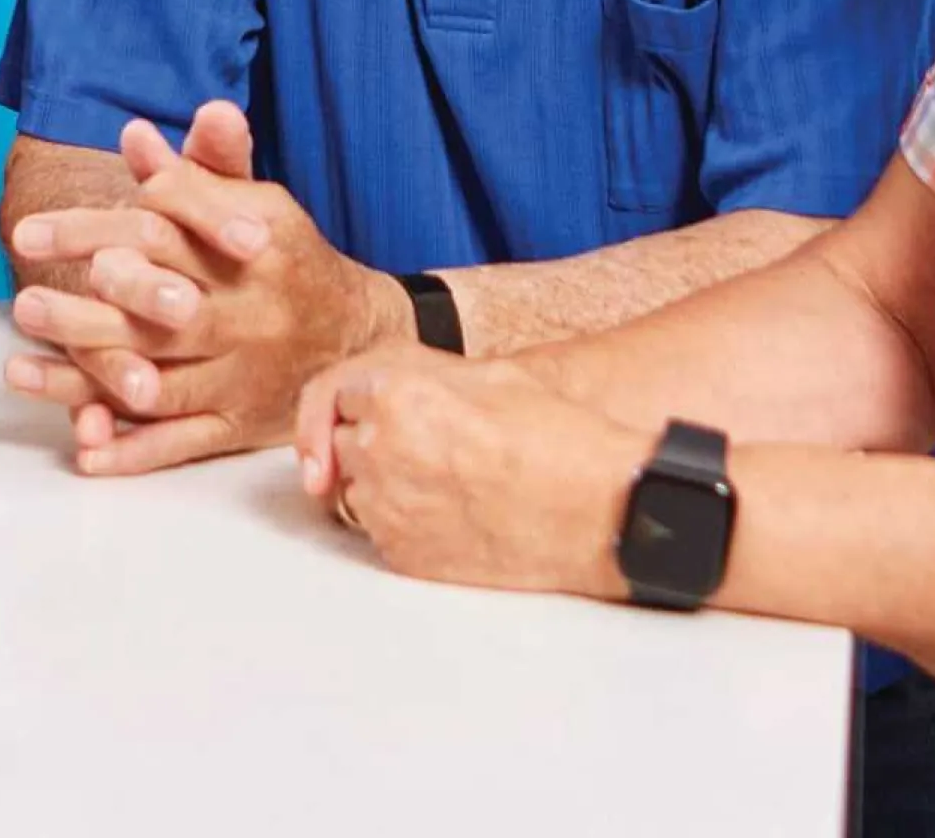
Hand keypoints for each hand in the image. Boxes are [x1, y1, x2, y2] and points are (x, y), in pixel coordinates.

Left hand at [0, 103, 408, 474]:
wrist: (355, 334)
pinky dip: (131, 451)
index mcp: (250, 247)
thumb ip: (198, 168)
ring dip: (88, 379)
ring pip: (160, 381)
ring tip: (20, 368)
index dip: (93, 229)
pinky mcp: (239, 424)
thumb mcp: (256, 203)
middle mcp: (248, 313)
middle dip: (91, 310)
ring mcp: (243, 375)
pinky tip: (81, 446)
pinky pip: (181, 443)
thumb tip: (135, 134)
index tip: (28, 232)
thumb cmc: (286, 258)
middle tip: (25, 303)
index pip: (163, 231)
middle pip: (162, 312)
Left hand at [294, 348, 643, 597]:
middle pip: (339, 447)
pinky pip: (380, 537)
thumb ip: (422, 380)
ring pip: (353, 495)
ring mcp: (386, 508)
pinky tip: (451, 519)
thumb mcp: (488, 377)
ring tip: (442, 486)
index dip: (359, 405)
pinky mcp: (402, 556)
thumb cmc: (558, 438)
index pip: (336, 395)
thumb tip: (394, 391)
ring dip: (381, 489)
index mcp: (395, 394)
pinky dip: (403, 528)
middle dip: (366, 447)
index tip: (365, 417)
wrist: (597, 509)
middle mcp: (378, 450)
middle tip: (419, 451)